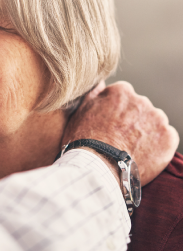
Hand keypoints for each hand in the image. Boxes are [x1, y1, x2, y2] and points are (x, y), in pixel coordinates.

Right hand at [62, 81, 178, 185]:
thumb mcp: (81, 110)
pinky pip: (166, 138)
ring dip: (146, 131)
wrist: (98, 166)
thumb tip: (101, 84)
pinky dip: (158, 145)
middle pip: (140, 108)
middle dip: (132, 119)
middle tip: (120, 136)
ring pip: (154, 122)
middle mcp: (141, 101)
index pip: (123, 95)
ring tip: (131, 147)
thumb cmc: (85, 138)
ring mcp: (157, 119)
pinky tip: (142, 153)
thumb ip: (95, 93)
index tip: (111, 122)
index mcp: (121, 91)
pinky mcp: (169, 138)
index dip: (116, 110)